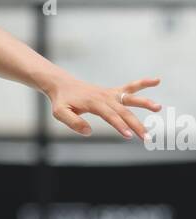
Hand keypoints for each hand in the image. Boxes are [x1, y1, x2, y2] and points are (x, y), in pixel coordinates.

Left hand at [45, 74, 160, 139]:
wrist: (63, 85)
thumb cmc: (62, 101)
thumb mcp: (60, 113)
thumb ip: (73, 122)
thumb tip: (88, 132)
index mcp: (94, 103)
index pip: (110, 116)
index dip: (119, 126)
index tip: (129, 136)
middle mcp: (105, 97)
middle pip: (124, 112)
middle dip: (136, 125)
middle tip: (147, 137)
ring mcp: (111, 94)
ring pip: (131, 98)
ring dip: (145, 103)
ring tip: (158, 108)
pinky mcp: (113, 92)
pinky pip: (130, 87)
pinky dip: (143, 83)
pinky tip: (157, 80)